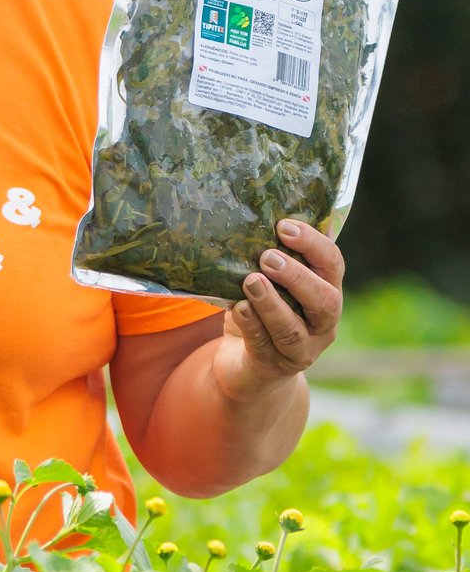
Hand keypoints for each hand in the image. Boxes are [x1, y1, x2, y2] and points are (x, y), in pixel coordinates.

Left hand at [212, 218, 343, 399]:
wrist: (248, 367)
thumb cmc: (262, 310)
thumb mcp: (271, 281)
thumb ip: (276, 253)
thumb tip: (272, 205)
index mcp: (325, 292)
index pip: (332, 265)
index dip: (313, 244)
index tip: (284, 226)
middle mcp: (321, 323)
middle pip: (325, 301)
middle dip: (297, 276)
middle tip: (267, 257)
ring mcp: (300, 349)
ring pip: (293, 329)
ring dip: (272, 303)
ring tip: (251, 280)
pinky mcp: (272, 366)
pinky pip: (264, 345)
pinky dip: (252, 324)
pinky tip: (239, 308)